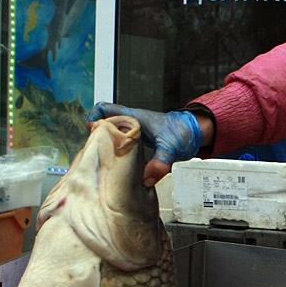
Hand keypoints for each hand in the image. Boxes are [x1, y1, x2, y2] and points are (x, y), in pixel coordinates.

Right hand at [86, 102, 203, 186]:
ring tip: (102, 160)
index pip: (105, 108)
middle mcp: (130, 124)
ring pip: (111, 137)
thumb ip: (160, 163)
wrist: (193, 134)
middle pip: (104, 125)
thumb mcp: (170, 147)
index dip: (95, 116)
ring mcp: (133, 134)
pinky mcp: (137, 144)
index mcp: (134, 117)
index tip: (92, 130)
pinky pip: (121, 147)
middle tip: (95, 151)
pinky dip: (116, 156)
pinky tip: (117, 167)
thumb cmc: (182, 131)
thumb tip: (147, 179)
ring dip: (105, 146)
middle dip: (97, 136)